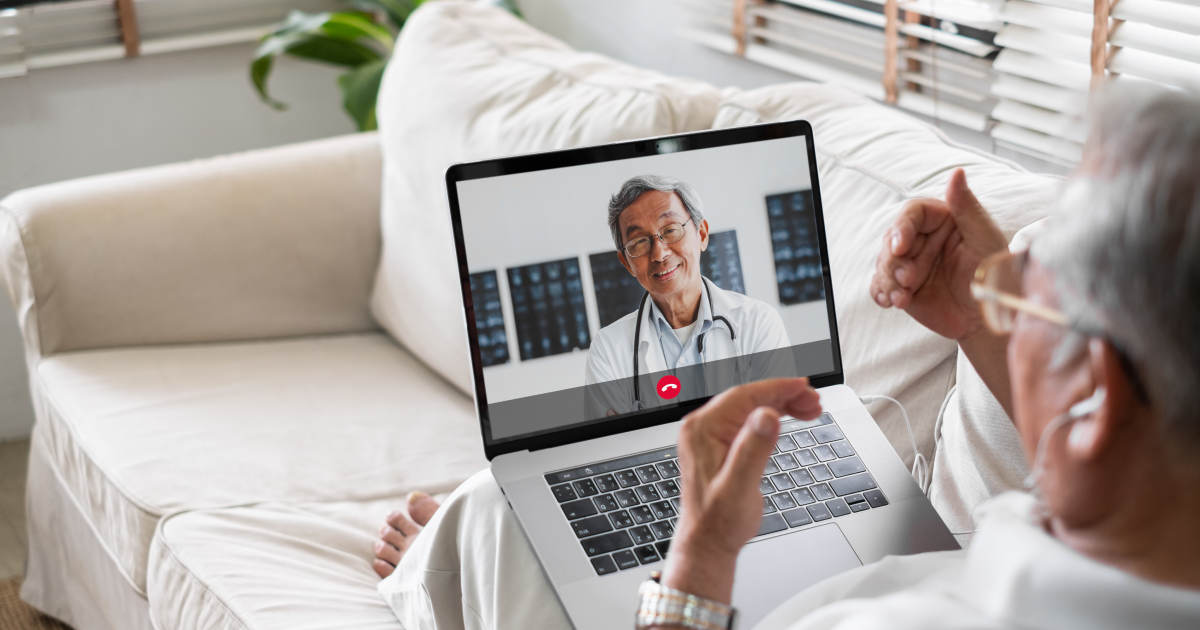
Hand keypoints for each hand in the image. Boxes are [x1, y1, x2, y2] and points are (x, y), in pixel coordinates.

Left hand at [660, 379, 822, 605]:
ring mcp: (710, 435)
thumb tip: (767, 416)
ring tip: (811, 409)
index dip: (777, 388)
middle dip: (784, 396)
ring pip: (751, 408)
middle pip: (749, 398)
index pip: (744, 396)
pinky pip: (748, 421)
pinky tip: (790, 418)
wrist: (708, 542)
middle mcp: (703, 428)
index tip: (803, 386)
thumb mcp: (739, 487)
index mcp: (702, 430)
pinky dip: (772, 417)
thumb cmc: (718, 521)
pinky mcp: (721, 444)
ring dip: (781, 405)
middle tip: (814, 402)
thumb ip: (752, 450)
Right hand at [869, 168, 1007, 340]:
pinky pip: (880, 285)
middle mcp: (923, 240)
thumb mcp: (984, 238)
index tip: (901, 246)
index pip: (912, 214)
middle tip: (908, 279)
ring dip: (888, 280)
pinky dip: (881, 292)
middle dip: (894, 261)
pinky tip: (889, 301)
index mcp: (941, 221)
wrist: (988, 316)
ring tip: (902, 297)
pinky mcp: (903, 287)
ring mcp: (910, 264)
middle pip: (891, 239)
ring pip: (883, 263)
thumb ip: (966, 206)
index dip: (902, 227)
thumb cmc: (992, 274)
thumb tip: (957, 172)